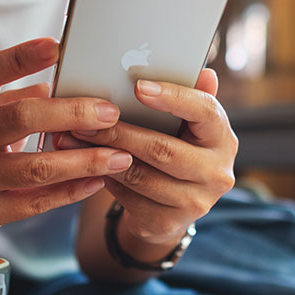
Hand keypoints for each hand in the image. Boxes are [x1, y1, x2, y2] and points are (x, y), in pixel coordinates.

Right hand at [0, 38, 132, 232]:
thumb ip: (25, 96)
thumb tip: (75, 79)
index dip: (19, 58)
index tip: (56, 47)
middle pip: (20, 119)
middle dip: (72, 113)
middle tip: (110, 113)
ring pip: (36, 167)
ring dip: (85, 160)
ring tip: (120, 156)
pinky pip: (37, 202)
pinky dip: (73, 190)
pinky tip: (99, 180)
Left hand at [66, 68, 236, 242]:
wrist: (175, 204)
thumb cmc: (178, 148)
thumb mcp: (187, 124)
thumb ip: (190, 98)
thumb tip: (204, 72)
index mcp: (223, 138)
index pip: (204, 112)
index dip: (172, 98)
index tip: (138, 86)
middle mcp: (216, 173)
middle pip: (162, 149)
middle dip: (118, 132)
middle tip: (84, 119)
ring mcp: (194, 203)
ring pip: (139, 175)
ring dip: (100, 156)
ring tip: (71, 138)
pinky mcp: (167, 223)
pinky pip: (127, 197)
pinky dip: (103, 177)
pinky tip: (83, 163)